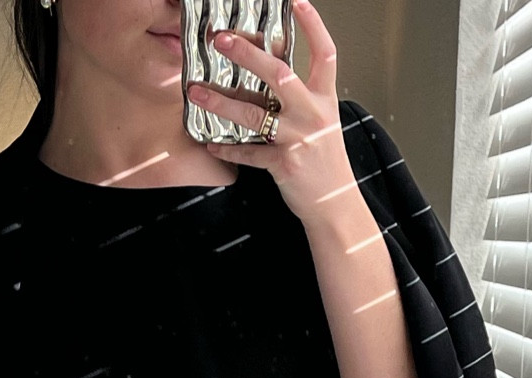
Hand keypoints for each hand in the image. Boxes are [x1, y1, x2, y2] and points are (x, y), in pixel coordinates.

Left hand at [190, 0, 354, 228]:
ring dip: (221, 101)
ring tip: (196, 91)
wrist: (335, 204)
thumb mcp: (322, 122)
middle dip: (247, 54)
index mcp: (324, 99)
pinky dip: (228, 150)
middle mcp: (312, 114)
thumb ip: (301, 98)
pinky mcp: (284, 164)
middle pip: (279, 74)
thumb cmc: (325, 163)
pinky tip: (211, 145)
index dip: (312, 25)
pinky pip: (249, 154)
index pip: (324, 53)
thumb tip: (269, 74)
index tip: (297, 1)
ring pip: (254, 114)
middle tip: (222, 40)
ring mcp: (298, 139)